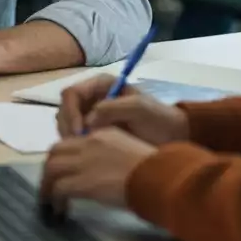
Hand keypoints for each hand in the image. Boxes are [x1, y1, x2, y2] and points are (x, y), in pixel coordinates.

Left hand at [41, 127, 156, 207]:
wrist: (160, 176)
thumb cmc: (156, 168)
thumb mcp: (131, 151)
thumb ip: (113, 155)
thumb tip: (105, 171)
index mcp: (102, 134)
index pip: (72, 141)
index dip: (64, 156)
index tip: (64, 171)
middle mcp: (89, 143)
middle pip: (55, 150)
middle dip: (49, 168)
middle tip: (50, 185)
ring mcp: (85, 162)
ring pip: (52, 168)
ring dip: (47, 184)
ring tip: (48, 199)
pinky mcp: (84, 182)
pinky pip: (59, 188)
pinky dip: (54, 199)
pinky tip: (58, 210)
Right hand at [57, 75, 189, 144]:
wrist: (175, 137)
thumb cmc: (159, 119)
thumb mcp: (139, 108)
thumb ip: (113, 108)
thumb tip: (88, 120)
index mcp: (101, 85)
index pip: (72, 93)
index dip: (71, 111)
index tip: (79, 131)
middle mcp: (92, 97)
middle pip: (65, 108)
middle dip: (68, 126)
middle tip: (79, 146)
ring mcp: (92, 114)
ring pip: (66, 123)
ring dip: (69, 136)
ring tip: (84, 151)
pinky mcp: (95, 132)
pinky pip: (75, 136)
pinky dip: (76, 145)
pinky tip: (87, 154)